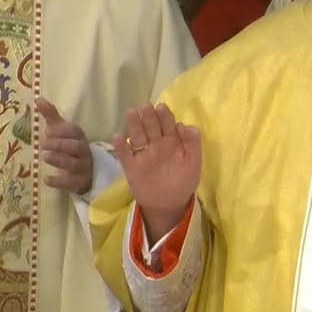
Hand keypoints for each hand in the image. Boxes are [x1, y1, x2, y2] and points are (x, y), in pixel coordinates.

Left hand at [36, 97, 93, 193]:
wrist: (88, 174)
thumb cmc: (71, 149)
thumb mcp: (62, 132)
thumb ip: (51, 116)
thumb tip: (38, 99)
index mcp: (79, 137)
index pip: (75, 131)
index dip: (62, 130)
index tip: (48, 131)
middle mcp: (84, 152)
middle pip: (76, 146)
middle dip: (60, 144)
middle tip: (43, 144)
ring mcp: (84, 169)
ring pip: (74, 164)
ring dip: (59, 159)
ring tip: (44, 156)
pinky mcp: (80, 184)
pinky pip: (71, 183)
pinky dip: (59, 181)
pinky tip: (47, 179)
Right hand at [112, 103, 201, 240]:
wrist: (169, 205)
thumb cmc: (183, 181)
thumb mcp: (194, 162)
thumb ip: (192, 143)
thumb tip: (185, 125)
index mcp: (171, 141)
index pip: (167, 124)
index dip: (164, 116)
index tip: (162, 108)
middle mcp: (155, 144)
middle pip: (151, 126)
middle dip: (148, 116)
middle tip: (146, 107)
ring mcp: (142, 154)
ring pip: (137, 136)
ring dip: (134, 125)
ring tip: (132, 113)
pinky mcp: (131, 166)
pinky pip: (124, 154)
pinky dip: (120, 146)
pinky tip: (118, 137)